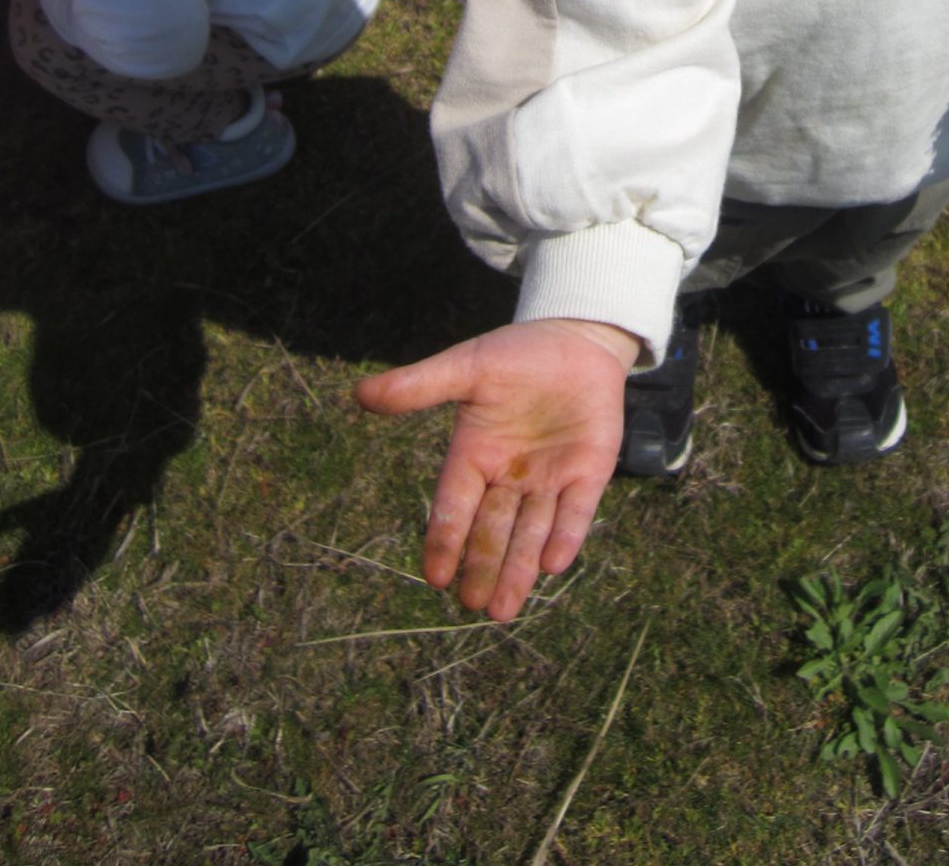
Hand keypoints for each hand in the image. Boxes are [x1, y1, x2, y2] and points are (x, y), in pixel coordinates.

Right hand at [357, 317, 639, 621]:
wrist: (577, 340)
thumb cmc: (517, 355)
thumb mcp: (467, 367)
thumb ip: (420, 385)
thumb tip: (359, 393)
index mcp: (475, 456)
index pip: (454, 506)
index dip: (444, 540)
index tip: (434, 576)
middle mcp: (509, 478)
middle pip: (492, 529)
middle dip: (482, 567)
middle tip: (473, 604)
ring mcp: (550, 479)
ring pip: (530, 531)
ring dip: (518, 569)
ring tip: (503, 610)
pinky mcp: (588, 473)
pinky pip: (576, 511)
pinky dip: (565, 536)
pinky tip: (553, 564)